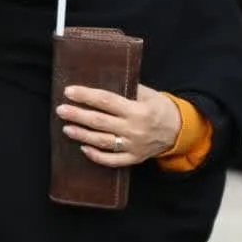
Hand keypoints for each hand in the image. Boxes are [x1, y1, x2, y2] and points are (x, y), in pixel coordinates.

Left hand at [57, 84, 180, 166]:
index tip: (69, 91)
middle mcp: (134, 129)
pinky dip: (97, 156)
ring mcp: (134, 146)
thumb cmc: (160, 108)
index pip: (106, 101)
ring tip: (66, 128)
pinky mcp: (134, 158)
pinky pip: (113, 160)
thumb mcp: (148, 94)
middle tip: (61, 110)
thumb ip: (127, 89)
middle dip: (78, 115)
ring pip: (103, 142)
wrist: (180, 131)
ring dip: (82, 135)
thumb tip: (100, 81)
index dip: (86, 96)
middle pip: (100, 122)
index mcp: (138, 110)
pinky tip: (83, 148)